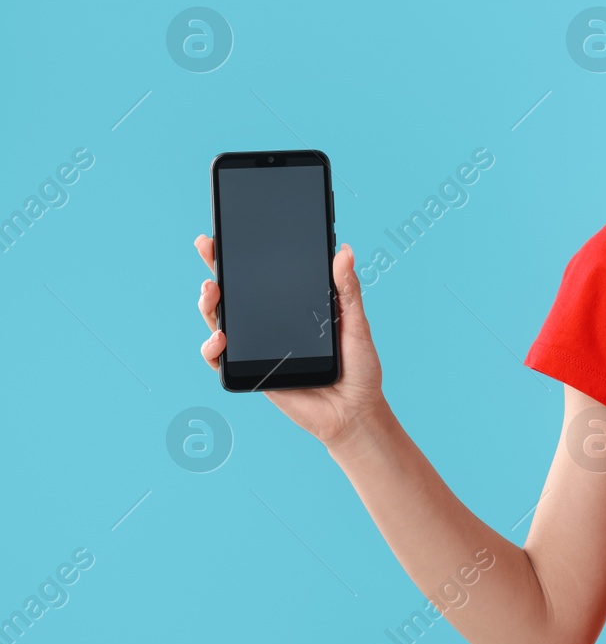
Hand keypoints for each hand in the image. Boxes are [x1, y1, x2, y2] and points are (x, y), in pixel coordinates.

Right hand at [195, 235, 387, 448]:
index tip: (229, 230)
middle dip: (215, 267)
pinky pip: (221, 361)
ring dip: (208, 304)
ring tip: (212, 290)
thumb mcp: (356, 325)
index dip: (244, 254)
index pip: (263, 275)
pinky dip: (213, 348)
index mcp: (294, 306)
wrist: (355, 413)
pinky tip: (220, 337)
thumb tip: (344, 250)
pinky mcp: (251, 373)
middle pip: (234, 293)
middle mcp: (270, 324)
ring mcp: (257, 348)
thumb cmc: (359, 369)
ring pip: (219, 321)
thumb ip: (347, 291)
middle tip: (208, 246)